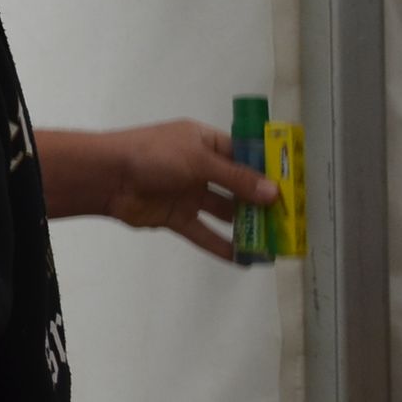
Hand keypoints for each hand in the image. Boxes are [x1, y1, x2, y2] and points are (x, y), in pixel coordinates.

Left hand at [93, 119, 280, 261]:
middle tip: (289, 221)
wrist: (108, 176)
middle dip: (260, 202)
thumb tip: (273, 192)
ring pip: (223, 212)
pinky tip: (245, 260)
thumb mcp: (199, 159)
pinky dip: (222, 246)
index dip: (266, 170)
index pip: (242, 155)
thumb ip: (235, 178)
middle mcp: (199, 166)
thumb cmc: (153, 155)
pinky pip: (204, 232)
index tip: (292, 187)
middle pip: (236, 186)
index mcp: (204, 142)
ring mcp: (187, 192)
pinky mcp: (176, 216)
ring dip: (246, 226)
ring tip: (274, 244)